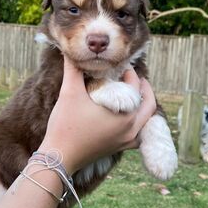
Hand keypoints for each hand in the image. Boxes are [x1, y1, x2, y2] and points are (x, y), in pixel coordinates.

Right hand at [38, 55, 156, 173]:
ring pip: (146, 121)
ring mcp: (126, 141)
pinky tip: (128, 117)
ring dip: (143, 106)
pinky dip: (138, 124)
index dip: (130, 73)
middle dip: (143, 89)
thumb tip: (71, 51)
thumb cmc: (65, 125)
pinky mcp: (119, 148)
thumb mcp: (69, 93)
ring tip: (133, 94)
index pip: (135, 87)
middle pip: (149, 105)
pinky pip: (138, 135)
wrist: (58, 156)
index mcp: (124, 115)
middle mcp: (131, 129)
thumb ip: (73, 69)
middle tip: (133, 77)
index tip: (121, 66)